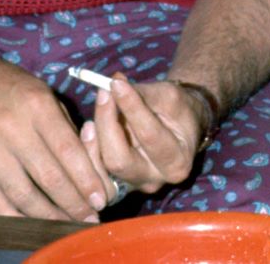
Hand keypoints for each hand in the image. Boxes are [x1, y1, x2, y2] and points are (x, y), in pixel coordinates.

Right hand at [0, 57, 110, 222]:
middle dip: (72, 203)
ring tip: (65, 224)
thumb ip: (64, 127)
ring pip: (22, 194)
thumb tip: (86, 166)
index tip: (100, 198)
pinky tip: (32, 223)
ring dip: (47, 215)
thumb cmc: (10, 86)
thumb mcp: (43, 93)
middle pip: (47, 177)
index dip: (86, 179)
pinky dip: (15, 217)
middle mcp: (11, 128)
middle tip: (89, 218)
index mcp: (37, 106)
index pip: (67, 150)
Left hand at [79, 75, 210, 194]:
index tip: (117, 84)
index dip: (131, 107)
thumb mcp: (170, 97)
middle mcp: (154, 181)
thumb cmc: (178, 110)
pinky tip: (90, 126)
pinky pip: (95, 169)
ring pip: (103, 166)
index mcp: (177, 162)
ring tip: (99, 106)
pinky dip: (89, 146)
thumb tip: (114, 85)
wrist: (180, 128)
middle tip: (103, 93)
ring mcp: (132, 185)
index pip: (149, 135)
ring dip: (95, 134)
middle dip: (107, 123)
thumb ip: (144, 94)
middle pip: (119, 159)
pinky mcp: (116, 182)